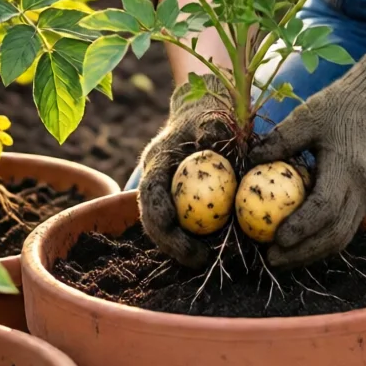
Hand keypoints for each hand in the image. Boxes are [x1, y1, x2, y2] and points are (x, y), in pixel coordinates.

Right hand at [136, 76, 232, 268]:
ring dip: (180, 246)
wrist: (204, 104)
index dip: (163, 222)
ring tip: (205, 260)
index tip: (186, 240)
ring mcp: (164, 188)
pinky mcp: (176, 196)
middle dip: (172, 245)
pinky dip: (191, 237)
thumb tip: (213, 141)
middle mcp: (155, 176)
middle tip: (200, 260)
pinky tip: (213, 248)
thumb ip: (213, 127)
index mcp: (158, 158)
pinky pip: (179, 222)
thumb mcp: (213, 114)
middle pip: (152, 218)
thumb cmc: (212, 109)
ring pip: (162, 225)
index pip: (151, 195)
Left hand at [249, 53, 365, 268]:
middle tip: (271, 258)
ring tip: (281, 259)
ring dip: (311, 254)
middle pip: (334, 232)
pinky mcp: (365, 205)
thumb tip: (251, 159)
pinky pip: (344, 231)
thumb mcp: (307, 117)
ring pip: (341, 238)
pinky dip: (321, 244)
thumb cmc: (336, 112)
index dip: (302, 226)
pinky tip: (298, 248)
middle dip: (303, 251)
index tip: (276, 238)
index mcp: (347, 167)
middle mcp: (362, 189)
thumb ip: (282, 139)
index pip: (326, 206)